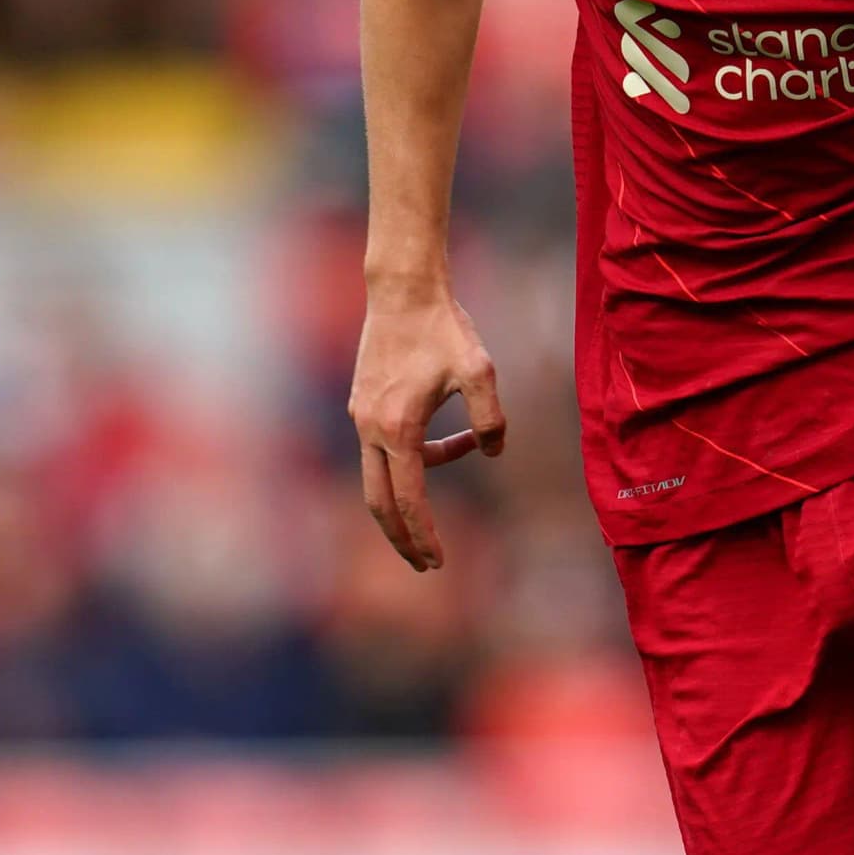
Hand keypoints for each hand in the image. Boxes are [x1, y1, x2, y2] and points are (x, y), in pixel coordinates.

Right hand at [349, 285, 505, 571]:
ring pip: (383, 474)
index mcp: (398, 430)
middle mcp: (371, 429)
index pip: (410, 501)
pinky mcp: (361, 404)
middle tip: (426, 565)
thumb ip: (490, 418)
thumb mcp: (480, 371)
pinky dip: (415, 455)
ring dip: (418, 484)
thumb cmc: (444, 328)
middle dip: (402, 539)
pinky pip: (385, 447)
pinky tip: (451, 432)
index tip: (439, 562)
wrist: (401, 290)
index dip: (425, 536)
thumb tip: (493, 452)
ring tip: (467, 448)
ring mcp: (360, 417)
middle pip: (380, 503)